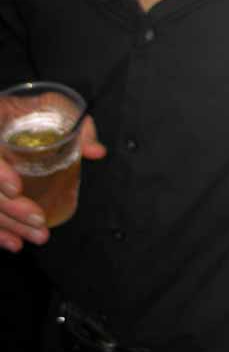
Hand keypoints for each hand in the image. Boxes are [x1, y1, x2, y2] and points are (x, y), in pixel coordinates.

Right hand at [0, 115, 104, 251]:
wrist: (8, 115)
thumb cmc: (31, 110)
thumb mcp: (54, 107)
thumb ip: (77, 127)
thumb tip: (96, 151)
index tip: (16, 187)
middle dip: (12, 208)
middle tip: (39, 219)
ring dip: (9, 225)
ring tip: (38, 236)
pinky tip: (14, 243)